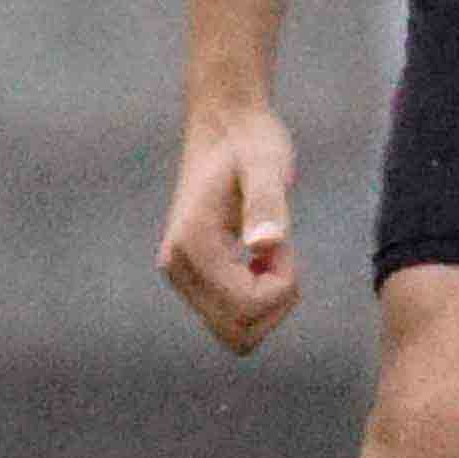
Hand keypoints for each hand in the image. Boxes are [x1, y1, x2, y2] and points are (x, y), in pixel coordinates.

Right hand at [158, 100, 301, 353]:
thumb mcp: (267, 165)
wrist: (225, 124)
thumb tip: (266, 245)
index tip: (281, 239)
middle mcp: (177, 266)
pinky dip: (258, 297)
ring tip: (269, 249)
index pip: (246, 306)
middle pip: (239, 333)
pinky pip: (232, 317)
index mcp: (192, 244)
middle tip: (278, 248)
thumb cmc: (251, 141)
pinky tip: (260, 255)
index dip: (281, 281)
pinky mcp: (192, 277)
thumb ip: (267, 203)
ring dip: (267, 301)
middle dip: (274, 299)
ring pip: (236, 332)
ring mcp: (181, 275)